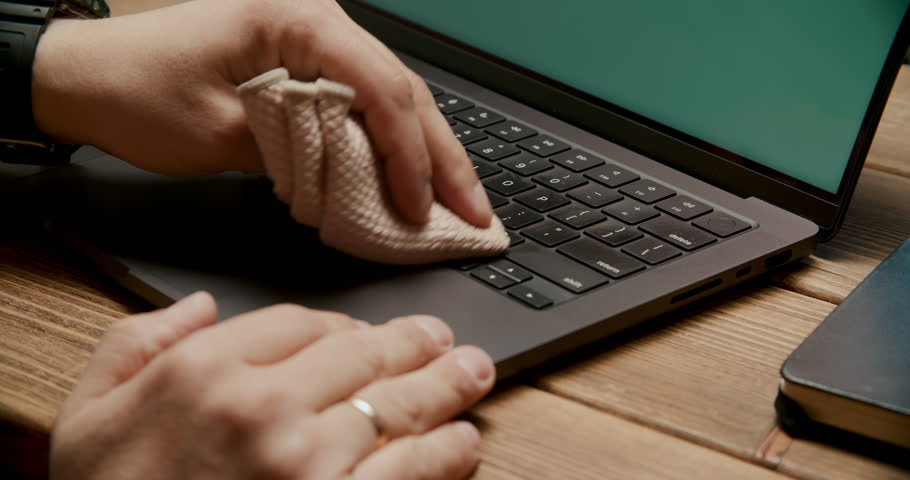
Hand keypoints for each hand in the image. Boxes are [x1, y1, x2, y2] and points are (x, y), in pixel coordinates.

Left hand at [31, 0, 492, 226]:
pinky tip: (414, 183)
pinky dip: (393, 150)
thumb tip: (363, 176)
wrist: (90, 77)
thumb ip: (301, 147)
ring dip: (428, 154)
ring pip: (394, 99)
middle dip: (444, 158)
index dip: (411, 157)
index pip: (381, 88)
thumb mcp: (222, 130)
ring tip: (460, 204)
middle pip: (404, 90)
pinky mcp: (307, 67)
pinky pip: (365, 108)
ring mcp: (316, 42)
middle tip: (478, 212)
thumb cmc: (139, 92)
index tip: (422, 210)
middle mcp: (318, 20)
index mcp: (298, 19)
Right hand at [51, 292, 494, 478]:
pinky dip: (445, 453)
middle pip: (362, 355)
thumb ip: (138, 343)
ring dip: (446, 386)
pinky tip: (461, 441)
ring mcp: (306, 464)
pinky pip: (409, 473)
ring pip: (398, 407)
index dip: (343, 324)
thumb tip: (200, 304)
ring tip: (473, 373)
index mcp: (204, 372)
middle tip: (443, 340)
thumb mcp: (87, 414)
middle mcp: (262, 408)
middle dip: (413, 344)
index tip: (363, 331)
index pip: (299, 323)